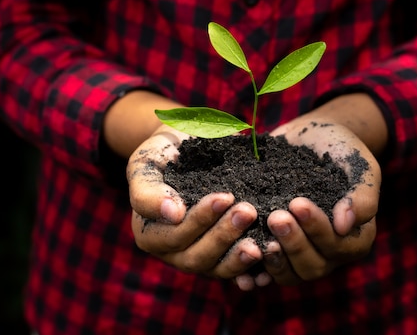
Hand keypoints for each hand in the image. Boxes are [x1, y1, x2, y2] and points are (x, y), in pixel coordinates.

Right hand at [127, 124, 262, 278]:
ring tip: (262, 240)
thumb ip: (148, 192)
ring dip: (239, 256)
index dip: (200, 220)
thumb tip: (174, 214)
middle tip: (248, 211)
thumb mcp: (145, 165)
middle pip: (197, 257)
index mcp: (150, 235)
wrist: (185, 148)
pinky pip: (236, 269)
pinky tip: (271, 253)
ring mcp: (199, 257)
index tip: (224, 197)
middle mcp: (173, 253)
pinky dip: (253, 267)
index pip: (175, 236)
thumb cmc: (161, 154)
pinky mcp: (222, 257)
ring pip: (218, 268)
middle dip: (224, 236)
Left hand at [234, 117, 380, 287]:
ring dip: (273, 260)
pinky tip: (239, 267)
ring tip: (257, 239)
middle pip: (312, 267)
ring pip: (289, 274)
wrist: (311, 136)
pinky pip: (265, 270)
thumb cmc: (341, 149)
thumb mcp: (361, 166)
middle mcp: (328, 252)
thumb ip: (362, 196)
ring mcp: (300, 251)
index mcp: (354, 237)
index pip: (337, 246)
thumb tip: (344, 225)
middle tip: (275, 217)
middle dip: (293, 244)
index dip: (317, 229)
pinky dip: (253, 273)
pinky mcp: (275, 246)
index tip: (297, 203)